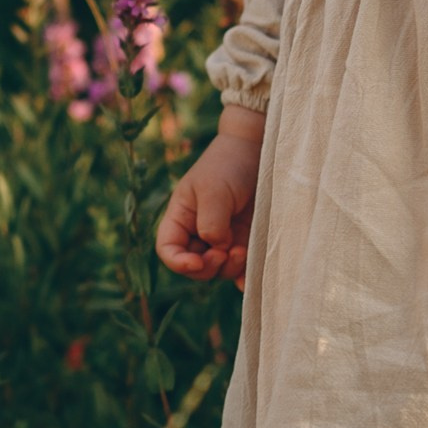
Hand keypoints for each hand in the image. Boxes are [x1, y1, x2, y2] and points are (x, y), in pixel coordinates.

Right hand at [155, 106, 264, 287]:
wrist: (259, 151)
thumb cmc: (229, 165)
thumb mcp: (214, 190)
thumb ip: (210, 222)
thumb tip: (215, 248)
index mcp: (181, 217)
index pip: (168, 249)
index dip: (177, 262)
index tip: (197, 262)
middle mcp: (198, 232)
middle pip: (194, 267)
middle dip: (208, 267)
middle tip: (226, 252)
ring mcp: (223, 238)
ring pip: (219, 270)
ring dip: (228, 268)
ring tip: (243, 251)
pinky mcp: (245, 241)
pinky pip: (241, 268)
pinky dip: (244, 275)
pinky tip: (250, 276)